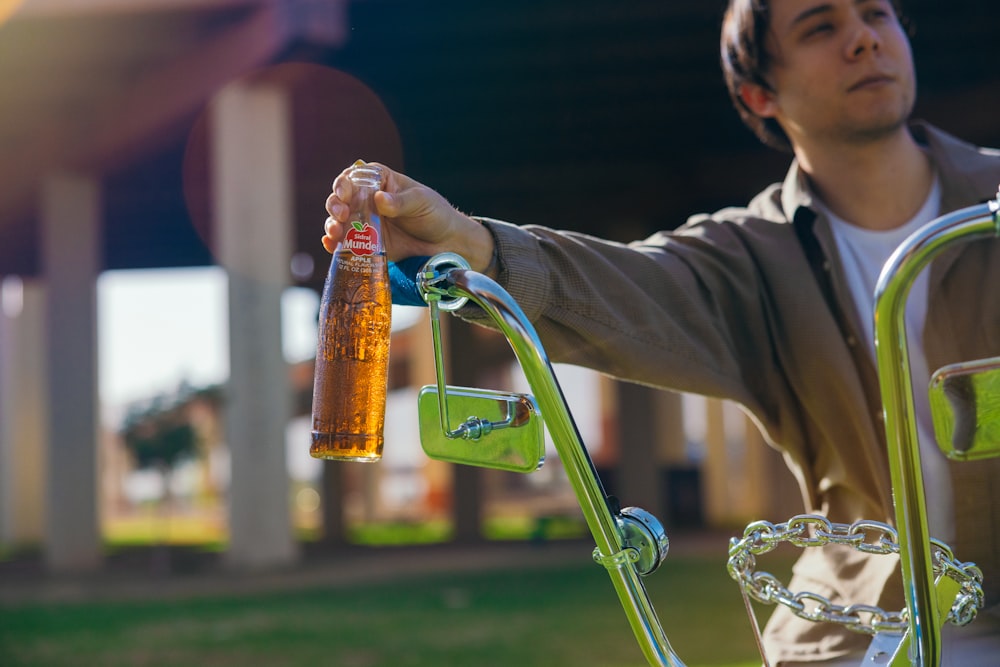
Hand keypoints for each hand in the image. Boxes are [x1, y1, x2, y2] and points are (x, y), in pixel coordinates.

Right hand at [323, 162, 495, 274]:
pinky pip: (347, 244)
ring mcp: (367, 224)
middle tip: (341, 216)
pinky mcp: (368, 245)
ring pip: (340, 222)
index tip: (344, 194)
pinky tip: (330, 244)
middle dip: (335, 206)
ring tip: (335, 232)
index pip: (354, 178)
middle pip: (341, 200)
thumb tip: (379, 199)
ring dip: (332, 225)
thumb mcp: (421, 202)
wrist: (448, 245)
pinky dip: (335, 244)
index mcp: (380, 182)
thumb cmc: (436, 215)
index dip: (344, 184)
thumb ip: (400, 202)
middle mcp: (369, 202)